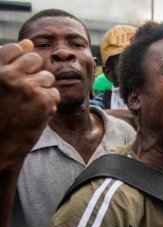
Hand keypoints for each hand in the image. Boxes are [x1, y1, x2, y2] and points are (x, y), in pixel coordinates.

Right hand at [0, 39, 58, 169]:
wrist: (0, 145)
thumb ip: (8, 62)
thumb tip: (28, 42)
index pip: (15, 49)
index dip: (20, 60)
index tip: (18, 74)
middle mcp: (9, 75)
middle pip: (35, 59)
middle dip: (34, 72)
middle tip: (25, 91)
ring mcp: (28, 87)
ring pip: (47, 77)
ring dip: (42, 89)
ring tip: (28, 104)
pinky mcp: (43, 100)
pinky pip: (54, 93)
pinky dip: (48, 103)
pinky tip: (36, 113)